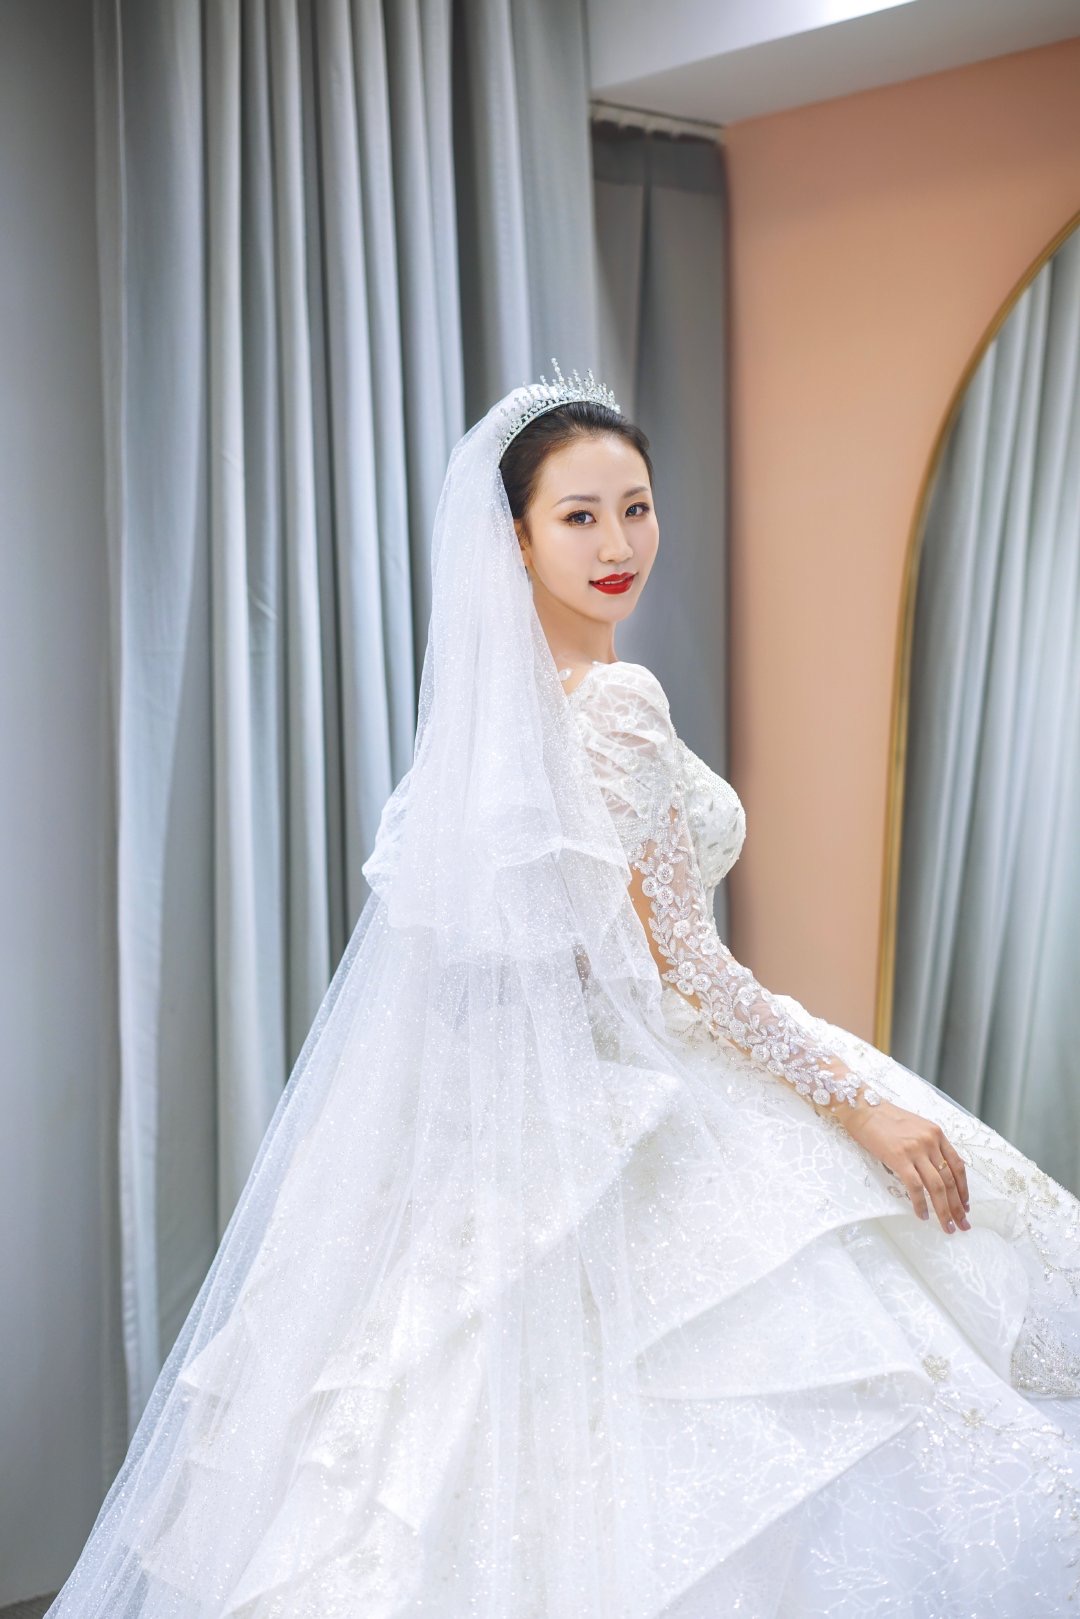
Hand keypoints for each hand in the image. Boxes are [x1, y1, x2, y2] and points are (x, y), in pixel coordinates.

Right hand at [839, 1098, 970, 1234]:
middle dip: (958, 1206)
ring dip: (944, 1210)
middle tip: (963, 1224)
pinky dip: (921, 1204)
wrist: (863, 1107)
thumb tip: (934, 1170)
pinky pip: (915, 1187)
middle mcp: (930, 1141)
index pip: (957, 1166)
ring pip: (937, 1187)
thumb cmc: (884, 1118)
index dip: (963, 1189)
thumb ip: (927, 1145)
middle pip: (950, 1180)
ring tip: (947, 1227)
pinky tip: (922, 1215)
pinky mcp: (899, 1158)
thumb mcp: (914, 1127)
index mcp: (936, 1133)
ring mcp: (915, 1150)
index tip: (965, 1205)